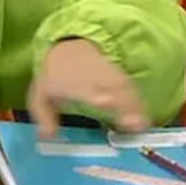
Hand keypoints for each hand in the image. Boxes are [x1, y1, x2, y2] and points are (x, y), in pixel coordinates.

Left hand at [27, 38, 147, 136]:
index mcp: (72, 82)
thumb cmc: (54, 78)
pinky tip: (145, 117)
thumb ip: (44, 116)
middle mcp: (94, 77)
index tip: (104, 102)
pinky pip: (131, 88)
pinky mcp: (120, 77)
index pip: (86, 87)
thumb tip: (47, 136)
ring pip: (124, 88)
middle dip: (124, 104)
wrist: (70, 48)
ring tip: (144, 125)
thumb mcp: (40, 96)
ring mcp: (109, 75)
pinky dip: (139, 102)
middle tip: (135, 124)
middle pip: (112, 88)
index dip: (95, 94)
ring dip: (135, 105)